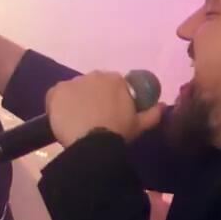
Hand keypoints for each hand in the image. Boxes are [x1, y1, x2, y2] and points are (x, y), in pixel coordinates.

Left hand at [45, 72, 163, 146]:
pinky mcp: (57, 91)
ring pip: (75, 90)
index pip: (113, 84)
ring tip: (77, 120)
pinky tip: (63, 117)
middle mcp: (94, 75)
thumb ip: (153, 113)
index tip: (109, 112)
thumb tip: (163, 105)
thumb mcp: (140, 125)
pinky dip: (59, 104)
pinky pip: (57, 95)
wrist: (92, 144)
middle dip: (93, 97)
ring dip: (77, 100)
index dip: (111, 98)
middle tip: (94, 118)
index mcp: (116, 80)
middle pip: (93, 85)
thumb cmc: (118, 133)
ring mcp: (74, 82)